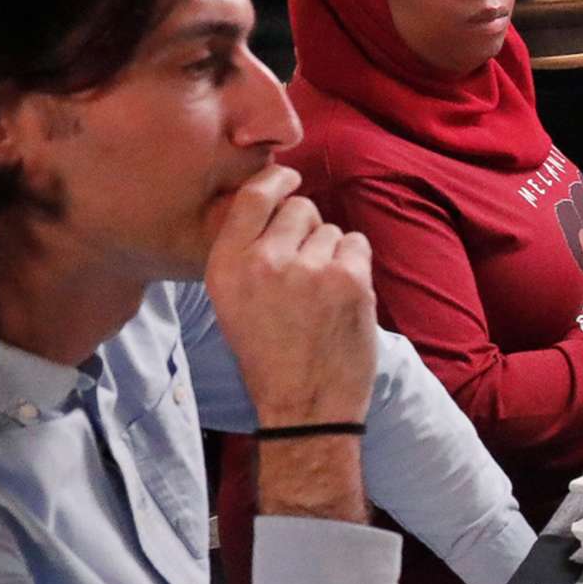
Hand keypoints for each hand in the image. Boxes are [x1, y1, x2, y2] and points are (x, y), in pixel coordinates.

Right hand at [202, 168, 377, 428]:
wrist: (305, 406)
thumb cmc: (269, 356)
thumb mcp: (231, 302)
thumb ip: (246, 253)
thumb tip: (273, 201)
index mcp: (225, 265)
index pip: (252, 197)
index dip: (276, 180)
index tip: (289, 177)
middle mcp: (263, 261)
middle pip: (299, 208)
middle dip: (308, 229)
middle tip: (308, 270)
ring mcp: (308, 268)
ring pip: (331, 229)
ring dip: (332, 253)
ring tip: (322, 296)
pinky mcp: (348, 279)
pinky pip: (357, 244)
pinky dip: (355, 264)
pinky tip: (344, 297)